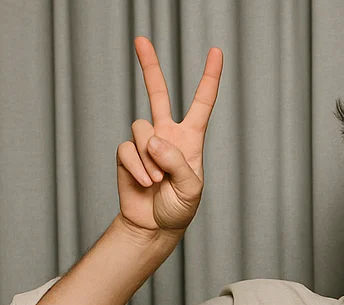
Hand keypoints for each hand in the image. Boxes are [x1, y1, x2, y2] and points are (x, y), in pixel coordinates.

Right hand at [115, 37, 222, 235]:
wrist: (155, 225)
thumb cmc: (179, 208)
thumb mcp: (190, 189)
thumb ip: (177, 163)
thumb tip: (154, 140)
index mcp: (190, 139)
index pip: (202, 103)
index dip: (209, 78)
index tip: (216, 52)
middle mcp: (166, 135)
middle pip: (158, 93)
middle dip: (149, 66)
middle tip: (141, 40)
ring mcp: (145, 142)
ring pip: (142, 129)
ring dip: (150, 158)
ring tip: (158, 181)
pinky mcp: (127, 153)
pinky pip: (129, 150)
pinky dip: (138, 168)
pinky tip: (145, 183)